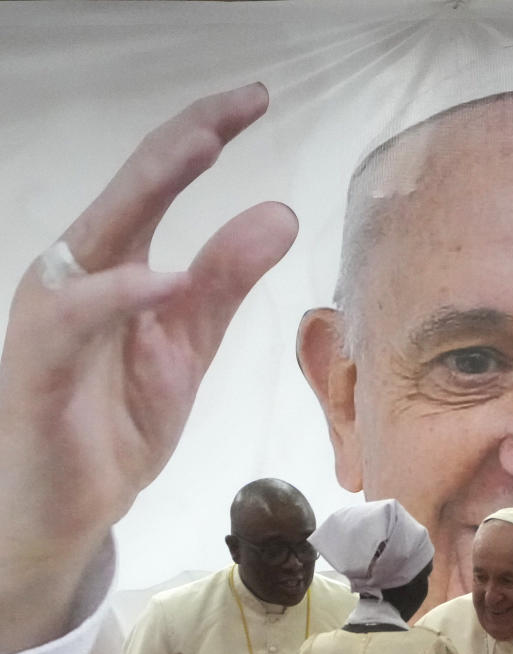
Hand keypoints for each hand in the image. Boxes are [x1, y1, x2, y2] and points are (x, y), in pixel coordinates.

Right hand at [0, 84, 297, 653]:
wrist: (72, 504)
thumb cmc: (115, 420)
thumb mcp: (188, 344)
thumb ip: (226, 280)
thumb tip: (279, 212)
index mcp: (114, 263)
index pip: (158, 181)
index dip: (203, 133)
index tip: (255, 99)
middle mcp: (79, 273)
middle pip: (129, 187)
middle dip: (183, 138)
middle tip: (240, 102)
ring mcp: (56, 315)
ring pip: (98, 234)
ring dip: (150, 187)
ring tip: (204, 149)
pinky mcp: (42, 364)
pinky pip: (77, 318)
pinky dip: (121, 295)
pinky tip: (166, 280)